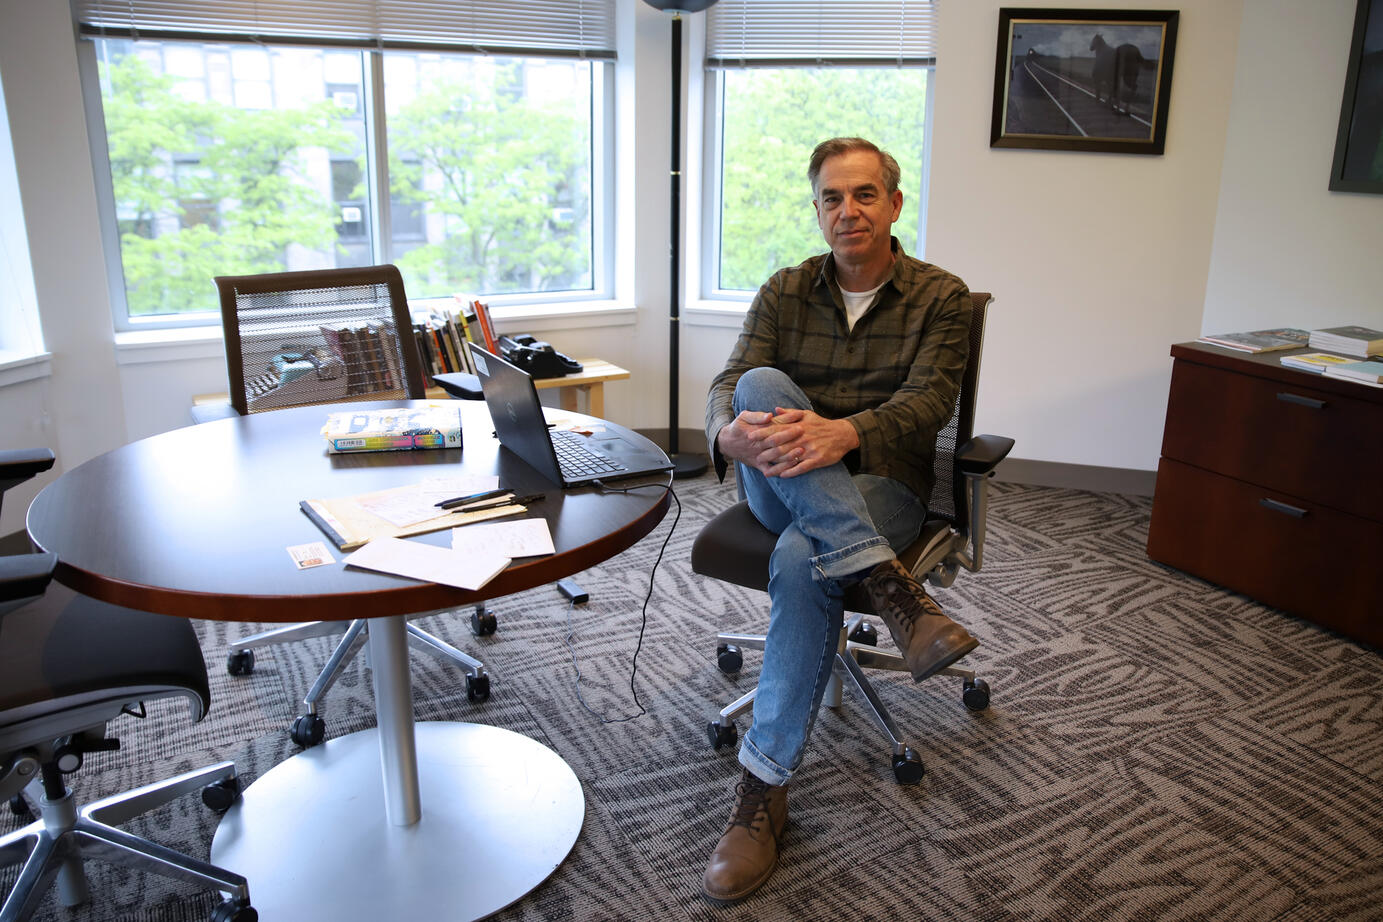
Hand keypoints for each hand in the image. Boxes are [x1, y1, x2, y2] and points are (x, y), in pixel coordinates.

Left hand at [730, 407, 858, 477]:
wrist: (843, 434)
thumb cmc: (822, 424)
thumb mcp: (806, 414)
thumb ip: (790, 414)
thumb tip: (774, 411)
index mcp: (798, 426)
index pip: (776, 429)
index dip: (762, 433)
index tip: (750, 436)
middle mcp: (802, 437)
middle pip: (780, 445)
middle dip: (766, 452)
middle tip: (755, 457)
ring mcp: (810, 449)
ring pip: (789, 458)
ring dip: (776, 466)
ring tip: (766, 472)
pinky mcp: (817, 459)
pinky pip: (802, 467)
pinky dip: (792, 471)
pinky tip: (783, 476)